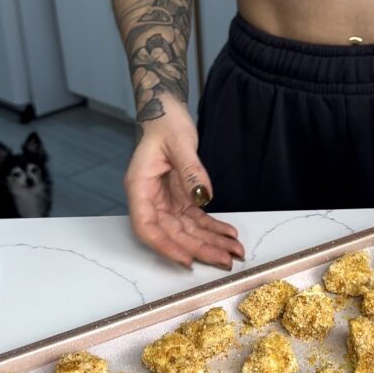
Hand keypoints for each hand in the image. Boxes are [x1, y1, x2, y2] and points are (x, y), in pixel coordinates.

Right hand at [124, 97, 244, 268]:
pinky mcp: (180, 199)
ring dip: (210, 242)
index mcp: (139, 187)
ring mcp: (166, 201)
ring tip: (234, 252)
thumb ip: (190, 170)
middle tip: (225, 259)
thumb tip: (203, 196)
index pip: (147, 227)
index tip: (187, 259)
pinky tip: (229, 235)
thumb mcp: (179, 141)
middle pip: (172, 234)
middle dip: (199, 248)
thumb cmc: (165, 123)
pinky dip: (213, 228)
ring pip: (187, 231)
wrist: (166, 112)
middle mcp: (150, 199)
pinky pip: (196, 220)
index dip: (165, 246)